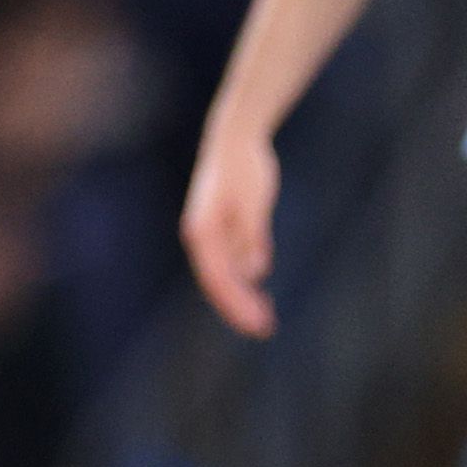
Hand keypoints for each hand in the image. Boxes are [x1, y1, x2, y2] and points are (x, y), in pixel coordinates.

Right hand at [181, 121, 281, 338]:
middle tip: (263, 329)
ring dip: (242, 296)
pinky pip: (231, 262)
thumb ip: (252, 235)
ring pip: (224, 275)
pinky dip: (243, 278)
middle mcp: (201, 237)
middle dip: (239, 308)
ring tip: (264, 317)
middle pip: (218, 282)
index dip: (236, 304)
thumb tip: (254, 271)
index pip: (218, 279)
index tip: (256, 322)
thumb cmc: (245, 166)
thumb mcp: (254, 201)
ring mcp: (210, 234)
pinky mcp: (221, 229)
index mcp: (203, 232)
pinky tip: (258, 288)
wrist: (234, 138)